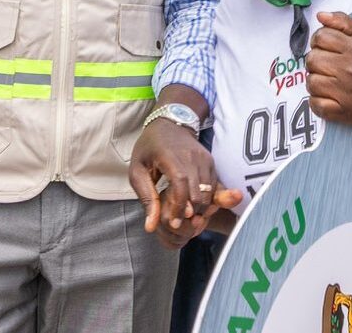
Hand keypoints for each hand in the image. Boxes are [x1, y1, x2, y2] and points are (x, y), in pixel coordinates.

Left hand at [127, 113, 238, 247]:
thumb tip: (150, 226)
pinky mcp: (211, 161)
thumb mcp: (137, 170)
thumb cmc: (149, 149)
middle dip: (190, 213)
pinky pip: (213, 187)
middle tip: (179, 222)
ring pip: (208, 193)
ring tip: (185, 215)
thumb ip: (145, 197)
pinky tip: (193, 204)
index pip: (180, 184)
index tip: (174, 223)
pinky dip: (206, 200)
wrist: (169, 124)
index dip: (179, 206)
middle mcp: (191, 156)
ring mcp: (204, 158)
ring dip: (199, 209)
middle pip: (198, 192)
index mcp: (169, 155)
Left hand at [304, 11, 351, 125]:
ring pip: (311, 81)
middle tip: (327, 64)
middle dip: (317, 60)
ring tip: (328, 80)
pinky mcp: (343, 111)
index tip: (325, 46)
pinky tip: (328, 95)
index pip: (321, 37)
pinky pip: (315, 104)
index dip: (319, 40)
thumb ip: (343, 22)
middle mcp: (351, 70)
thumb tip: (321, 16)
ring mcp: (346, 92)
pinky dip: (317, 101)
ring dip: (316, 80)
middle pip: (312, 59)